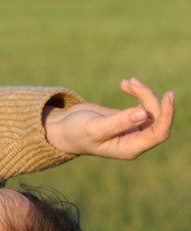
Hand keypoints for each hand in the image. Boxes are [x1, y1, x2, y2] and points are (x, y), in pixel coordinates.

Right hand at [44, 78, 174, 159]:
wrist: (63, 129)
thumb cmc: (76, 132)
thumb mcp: (96, 127)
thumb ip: (120, 122)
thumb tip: (144, 113)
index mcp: (130, 149)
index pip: (159, 133)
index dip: (167, 115)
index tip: (167, 96)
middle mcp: (135, 141)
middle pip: (156, 117)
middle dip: (148, 98)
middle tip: (132, 83)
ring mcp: (134, 130)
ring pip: (151, 108)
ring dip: (142, 92)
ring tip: (127, 82)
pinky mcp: (130, 119)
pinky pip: (143, 103)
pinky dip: (137, 92)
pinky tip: (125, 84)